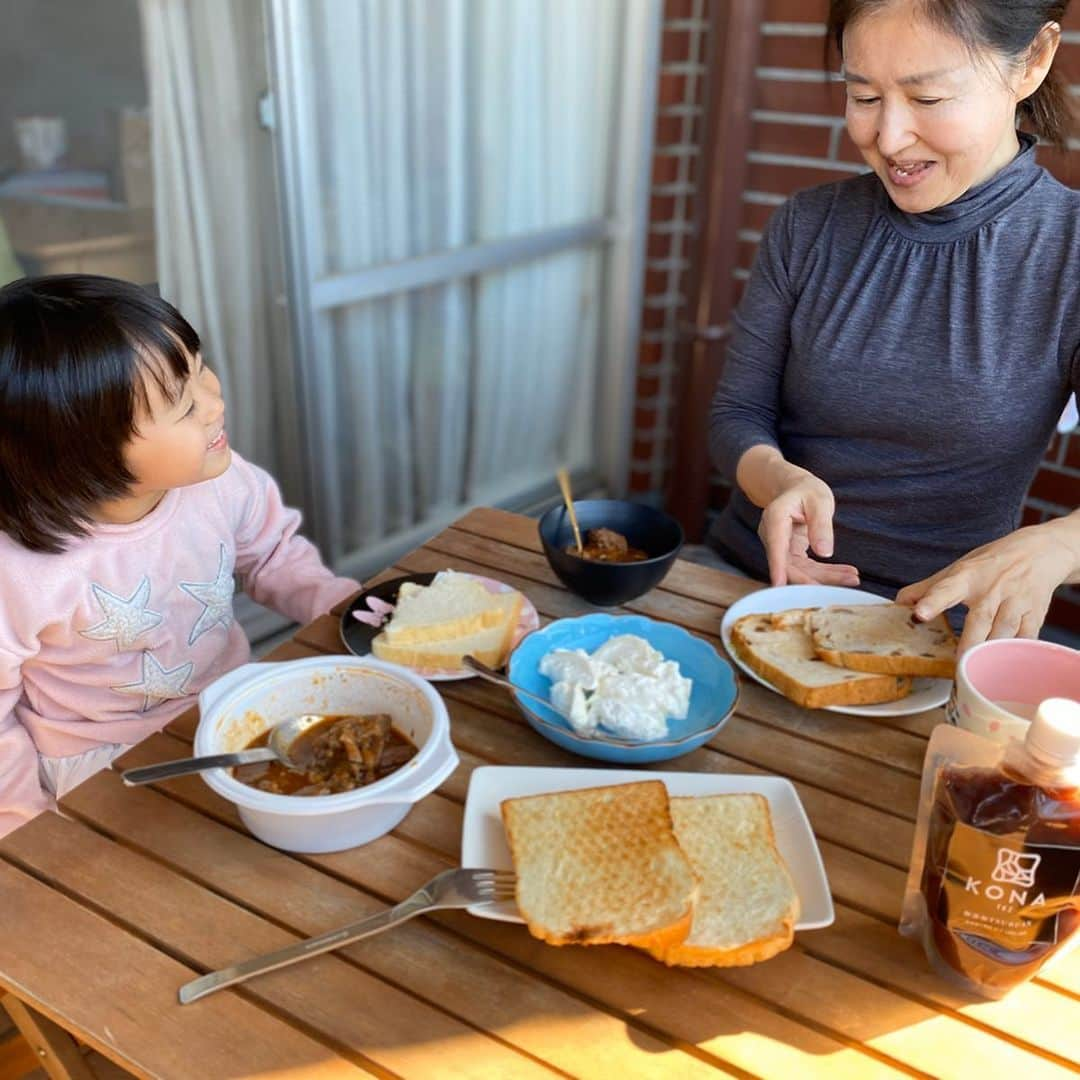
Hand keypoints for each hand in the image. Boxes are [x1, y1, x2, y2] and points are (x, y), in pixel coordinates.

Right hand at [757, 473, 859, 587]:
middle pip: (790, 565)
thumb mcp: (819, 501)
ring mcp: (781, 548)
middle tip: (846, 582)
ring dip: (826, 578)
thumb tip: (825, 552)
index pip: (776, 547)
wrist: (796, 489)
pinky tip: (847, 573)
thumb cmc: (806, 490)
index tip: (779, 586)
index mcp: (775, 519)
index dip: (777, 567)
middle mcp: (772, 537)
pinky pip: (807, 568)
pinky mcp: (791, 554)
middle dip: (815, 579)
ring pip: (800, 571)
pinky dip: (827, 572)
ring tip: (853, 578)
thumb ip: (821, 525)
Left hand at [896, 516, 1079, 652]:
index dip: (932, 601)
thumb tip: (898, 603)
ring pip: (1004, 631)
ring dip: (991, 650)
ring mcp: (1016, 601)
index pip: (946, 588)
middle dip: (969, 642)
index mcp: (966, 576)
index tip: (918, 613)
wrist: (1039, 551)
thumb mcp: (958, 569)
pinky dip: (1016, 651)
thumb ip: (927, 588)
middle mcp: (992, 589)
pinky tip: (1005, 663)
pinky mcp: (1035, 613)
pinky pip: (1026, 638)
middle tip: (956, 663)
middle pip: (980, 619)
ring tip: (977, 668)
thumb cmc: (991, 563)